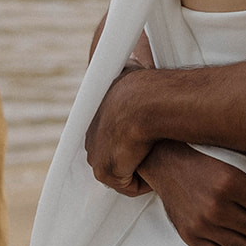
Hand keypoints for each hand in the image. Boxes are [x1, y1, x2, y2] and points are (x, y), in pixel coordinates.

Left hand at [85, 65, 167, 194]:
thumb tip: (134, 59)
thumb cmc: (146, 84)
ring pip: (124, 171)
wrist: (144, 101)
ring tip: (156, 152)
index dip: (127, 136)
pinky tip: (155, 161)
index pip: (109, 133)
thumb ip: (128, 71)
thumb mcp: (131, 71)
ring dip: (140, 167)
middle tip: (152, 148)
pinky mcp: (105, 172)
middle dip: (131, 156)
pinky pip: (131, 186)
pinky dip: (146, 180)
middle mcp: (89, 136)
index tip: (143, 133)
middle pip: (114, 155)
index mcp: (94, 114)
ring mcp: (95, 155)